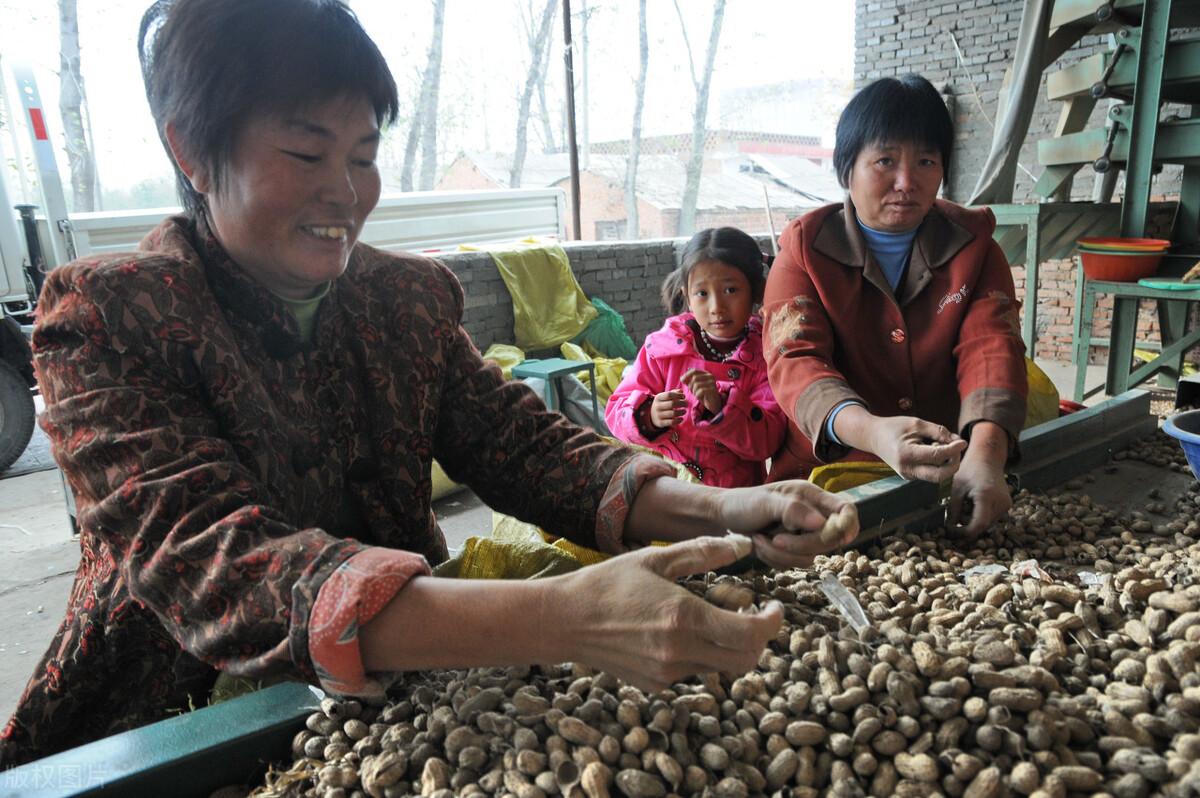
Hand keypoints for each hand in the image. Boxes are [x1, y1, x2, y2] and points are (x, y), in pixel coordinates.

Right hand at [552, 536, 782, 692]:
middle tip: (755, 616)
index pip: (751, 634)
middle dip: (758, 639)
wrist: (564, 621)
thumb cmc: (608, 583)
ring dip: (728, 646)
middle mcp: (680, 651)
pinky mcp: (656, 684)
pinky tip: (680, 632)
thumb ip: (703, 553)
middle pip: (744, 659)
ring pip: (720, 667)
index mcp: (684, 617)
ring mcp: (668, 672)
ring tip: (712, 617)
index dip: (772, 623)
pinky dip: (701, 654)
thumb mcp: (657, 559)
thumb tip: (741, 544)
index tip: (774, 608)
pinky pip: (694, 672)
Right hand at [649, 390, 685, 427]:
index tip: (683, 396)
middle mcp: (657, 406)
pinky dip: (678, 420)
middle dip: (682, 403)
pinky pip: (672, 422)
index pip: (669, 395)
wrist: (652, 415)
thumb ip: (673, 393)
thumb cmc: (662, 404)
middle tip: (686, 404)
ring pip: (673, 413)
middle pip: (672, 404)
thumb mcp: (665, 397)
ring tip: (684, 411)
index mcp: (658, 398)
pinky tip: (681, 418)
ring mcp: (658, 415)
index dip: (678, 395)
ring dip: (681, 412)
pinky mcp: (661, 423)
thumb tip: (681, 391)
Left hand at [681, 368, 722, 414]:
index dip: (686, 375)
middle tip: (693, 391)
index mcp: (706, 373)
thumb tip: (682, 378)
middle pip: (694, 378)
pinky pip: (700, 391)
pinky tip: (699, 397)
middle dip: (690, 385)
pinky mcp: (712, 389)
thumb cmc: (703, 394)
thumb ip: (689, 381)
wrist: (713, 403)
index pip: (694, 371)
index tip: (682, 380)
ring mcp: (712, 382)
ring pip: (697, 385)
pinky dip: (697, 395)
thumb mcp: (695, 386)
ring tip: (697, 394)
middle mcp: (710, 376)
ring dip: (694, 391)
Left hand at [713, 481, 858, 568]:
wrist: (721, 519)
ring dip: (781, 553)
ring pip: (810, 557)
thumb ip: (793, 510)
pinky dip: (774, 558)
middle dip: (801, 544)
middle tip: (775, 538)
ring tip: (759, 538)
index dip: (849, 524)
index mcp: (811, 496)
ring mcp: (802, 535)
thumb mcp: (766, 503)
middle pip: (830, 540)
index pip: (845, 509)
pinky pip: (793, 564)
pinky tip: (759, 545)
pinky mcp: (791, 551)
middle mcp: (811, 516)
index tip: (840, 537)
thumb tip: (821, 523)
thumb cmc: (742, 503)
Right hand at [866, 416, 966, 482]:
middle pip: (940, 475)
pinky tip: (932, 451)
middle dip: (954, 463)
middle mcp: (907, 469)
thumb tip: (958, 442)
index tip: (963, 442)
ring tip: (940, 447)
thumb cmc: (894, 427)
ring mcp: (908, 475)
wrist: (873, 437)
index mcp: (906, 454)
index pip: (937, 456)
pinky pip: (931, 473)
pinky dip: (938, 464)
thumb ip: (938, 432)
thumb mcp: (916, 423)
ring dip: (946, 464)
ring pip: (937, 476)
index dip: (953, 450)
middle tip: (957, 449)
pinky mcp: (910, 476)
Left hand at [949, 423, 1012, 534]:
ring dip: (974, 523)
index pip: (979, 524)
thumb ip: (953, 509)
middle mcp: (1000, 501)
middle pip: (984, 525)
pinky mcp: (1007, 504)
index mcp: (986, 495)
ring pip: (989, 523)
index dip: (965, 533)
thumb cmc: (969, 470)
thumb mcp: (956, 489)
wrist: (987, 458)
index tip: (952, 533)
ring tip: (961, 514)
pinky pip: (993, 518)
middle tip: (952, 527)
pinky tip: (971, 508)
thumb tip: (950, 528)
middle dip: (967, 529)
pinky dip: (981, 517)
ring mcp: (1006, 503)